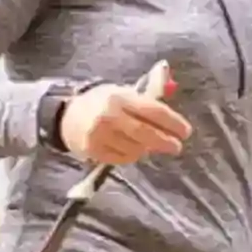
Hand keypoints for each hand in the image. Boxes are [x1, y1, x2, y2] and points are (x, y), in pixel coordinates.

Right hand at [58, 83, 191, 165]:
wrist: (66, 116)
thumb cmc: (101, 102)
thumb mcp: (123, 93)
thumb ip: (147, 99)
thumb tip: (173, 106)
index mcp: (120, 97)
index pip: (153, 110)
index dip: (173, 122)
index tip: (185, 131)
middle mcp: (110, 116)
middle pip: (146, 133)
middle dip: (165, 141)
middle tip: (176, 147)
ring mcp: (100, 135)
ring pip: (135, 149)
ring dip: (148, 149)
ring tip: (151, 145)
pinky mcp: (94, 151)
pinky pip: (122, 159)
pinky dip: (132, 156)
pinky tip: (134, 149)